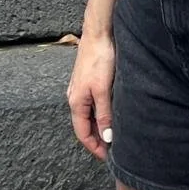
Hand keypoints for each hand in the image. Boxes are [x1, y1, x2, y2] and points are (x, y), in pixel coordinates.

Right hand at [66, 32, 114, 161]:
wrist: (98, 32)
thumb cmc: (99, 58)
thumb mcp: (103, 90)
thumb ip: (104, 115)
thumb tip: (106, 138)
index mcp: (76, 102)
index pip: (82, 133)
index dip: (94, 147)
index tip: (107, 157)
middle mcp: (74, 96)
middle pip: (83, 125)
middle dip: (96, 138)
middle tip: (113, 148)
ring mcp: (80, 88)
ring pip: (88, 114)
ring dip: (98, 126)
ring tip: (113, 133)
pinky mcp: (87, 79)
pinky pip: (91, 103)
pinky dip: (99, 113)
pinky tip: (109, 112)